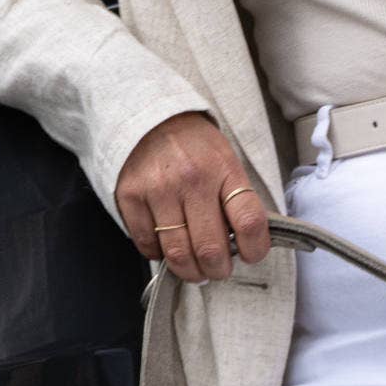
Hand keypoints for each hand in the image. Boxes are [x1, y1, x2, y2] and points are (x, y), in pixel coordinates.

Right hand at [116, 110, 269, 283]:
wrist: (149, 113)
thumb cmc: (195, 146)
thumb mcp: (227, 162)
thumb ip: (237, 201)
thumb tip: (242, 247)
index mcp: (224, 170)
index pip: (249, 223)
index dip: (254, 251)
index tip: (249, 255)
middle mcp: (191, 179)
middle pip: (211, 250)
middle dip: (218, 271)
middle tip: (217, 269)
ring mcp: (158, 188)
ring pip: (178, 254)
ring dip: (190, 271)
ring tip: (195, 267)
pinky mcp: (130, 194)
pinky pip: (147, 244)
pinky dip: (158, 254)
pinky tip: (166, 244)